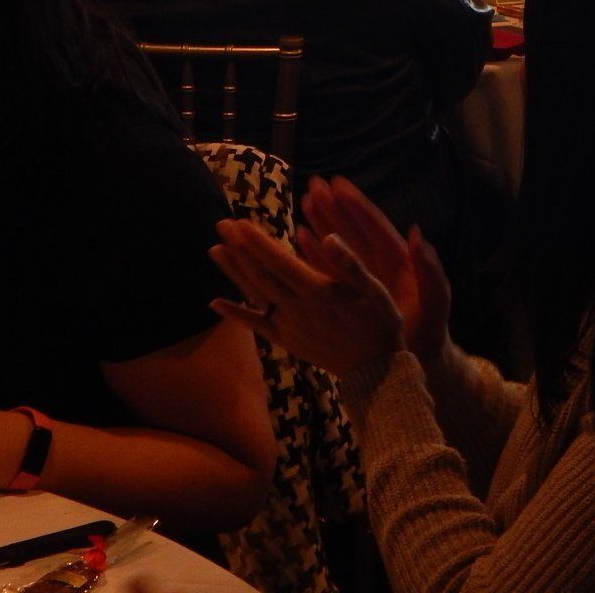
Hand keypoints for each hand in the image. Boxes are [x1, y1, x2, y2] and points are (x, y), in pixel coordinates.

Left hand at [208, 218, 403, 377]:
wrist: (375, 370)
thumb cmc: (380, 323)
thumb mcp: (375, 289)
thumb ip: (349, 263)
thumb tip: (328, 236)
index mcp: (318, 291)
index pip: (280, 261)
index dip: (258, 242)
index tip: (239, 223)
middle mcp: (297, 308)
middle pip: (261, 275)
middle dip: (240, 249)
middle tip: (221, 224)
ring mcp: (289, 326)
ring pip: (255, 295)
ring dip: (234, 272)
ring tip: (214, 249)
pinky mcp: (287, 340)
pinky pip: (257, 325)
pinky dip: (236, 313)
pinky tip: (215, 302)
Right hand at [300, 177, 451, 368]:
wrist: (417, 363)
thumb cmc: (429, 333)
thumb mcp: (435, 302)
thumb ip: (430, 271)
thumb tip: (416, 233)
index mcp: (398, 261)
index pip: (374, 227)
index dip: (356, 205)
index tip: (338, 184)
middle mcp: (378, 265)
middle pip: (353, 229)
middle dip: (334, 206)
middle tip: (314, 184)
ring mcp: (361, 278)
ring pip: (339, 244)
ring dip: (322, 223)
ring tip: (304, 201)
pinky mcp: (348, 292)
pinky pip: (328, 267)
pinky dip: (314, 252)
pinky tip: (299, 236)